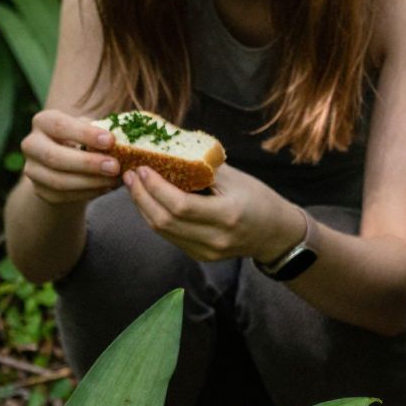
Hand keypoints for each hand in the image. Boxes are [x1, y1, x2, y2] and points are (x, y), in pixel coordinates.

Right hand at [19, 109, 120, 206]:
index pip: (60, 126)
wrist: (67, 161)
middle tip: (115, 166)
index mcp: (43, 121)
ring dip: (90, 182)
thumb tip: (124, 138)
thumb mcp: (89, 128)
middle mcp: (31, 144)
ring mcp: (32, 170)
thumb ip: (101, 130)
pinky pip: (63, 196)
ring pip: (58, 181)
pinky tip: (106, 188)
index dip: (85, 134)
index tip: (111, 140)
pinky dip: (87, 193)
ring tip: (114, 180)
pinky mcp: (39, 190)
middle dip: (87, 163)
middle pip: (54, 157)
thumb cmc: (83, 138)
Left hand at [121, 161, 304, 263]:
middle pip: (165, 221)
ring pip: (163, 231)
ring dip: (144, 207)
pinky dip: (156, 216)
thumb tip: (167, 149)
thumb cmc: (258, 198)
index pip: (180, 205)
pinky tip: (149, 200)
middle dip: (142, 196)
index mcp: (227, 215)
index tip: (142, 168)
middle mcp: (215, 238)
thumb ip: (201, 168)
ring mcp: (206, 251)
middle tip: (130, 175)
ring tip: (134, 185)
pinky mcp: (200, 256)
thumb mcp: (234, 178)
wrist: (275, 233)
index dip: (156, 188)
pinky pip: (170, 236)